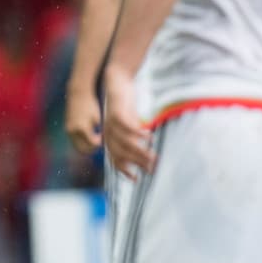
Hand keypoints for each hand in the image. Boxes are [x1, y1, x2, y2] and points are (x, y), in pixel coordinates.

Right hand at [65, 80, 102, 153]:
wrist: (78, 93)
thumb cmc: (90, 104)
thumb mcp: (97, 117)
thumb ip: (98, 131)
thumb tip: (101, 143)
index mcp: (82, 128)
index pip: (92, 144)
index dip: (99, 144)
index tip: (104, 139)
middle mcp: (73, 130)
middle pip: (83, 149)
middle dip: (92, 148)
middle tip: (99, 143)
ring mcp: (68, 129)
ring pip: (77, 146)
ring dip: (85, 146)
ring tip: (94, 140)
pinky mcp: (67, 128)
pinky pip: (74, 140)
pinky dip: (81, 141)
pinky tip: (88, 135)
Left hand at [102, 65, 154, 180]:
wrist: (117, 83)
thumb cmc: (125, 107)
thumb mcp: (129, 125)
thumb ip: (134, 138)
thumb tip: (144, 154)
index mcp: (110, 139)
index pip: (116, 160)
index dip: (124, 170)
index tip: (135, 179)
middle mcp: (108, 134)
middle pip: (122, 154)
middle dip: (137, 163)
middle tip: (152, 168)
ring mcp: (110, 124)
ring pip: (125, 143)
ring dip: (140, 151)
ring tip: (154, 157)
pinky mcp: (116, 113)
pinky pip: (127, 127)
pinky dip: (138, 134)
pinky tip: (149, 137)